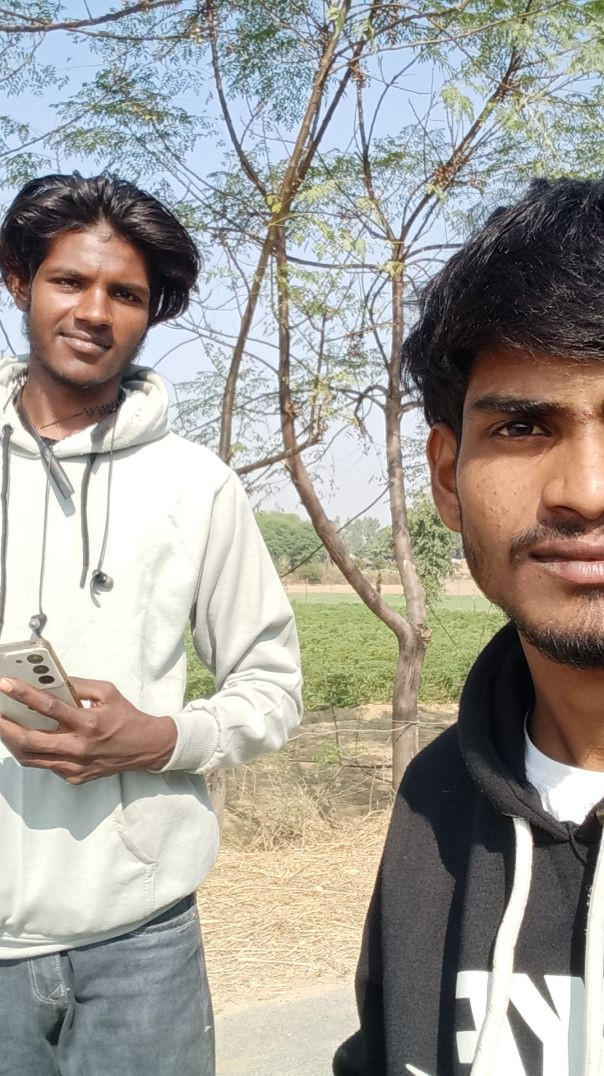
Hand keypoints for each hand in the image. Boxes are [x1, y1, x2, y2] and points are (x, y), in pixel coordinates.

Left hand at [0, 677, 176, 783]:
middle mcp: (79, 747)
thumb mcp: (108, 692)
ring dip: (12, 741)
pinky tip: (25, 739)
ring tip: (3, 726)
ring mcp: (75, 766)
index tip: (6, 684)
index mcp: (88, 722)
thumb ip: (78, 685)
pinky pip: (44, 765)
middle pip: (30, 740)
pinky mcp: (74, 776)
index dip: (24, 695)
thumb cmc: (127, 718)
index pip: (49, 707)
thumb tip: (51, 680)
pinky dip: (31, 752)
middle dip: (4, 726)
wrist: (146, 748)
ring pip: (31, 758)